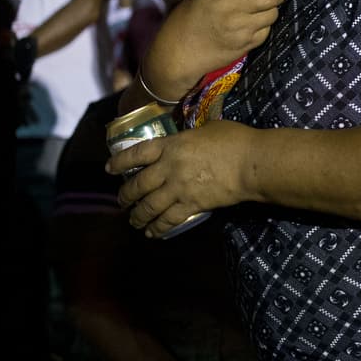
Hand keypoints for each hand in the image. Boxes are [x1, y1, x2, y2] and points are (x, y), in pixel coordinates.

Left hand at [112, 119, 256, 237]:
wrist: (251, 163)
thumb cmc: (234, 139)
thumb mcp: (207, 128)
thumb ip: (190, 135)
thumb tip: (188, 137)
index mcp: (171, 145)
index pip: (136, 154)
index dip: (119, 162)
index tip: (109, 169)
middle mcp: (168, 168)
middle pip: (138, 185)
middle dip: (125, 195)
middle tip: (121, 201)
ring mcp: (178, 188)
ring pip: (148, 206)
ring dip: (137, 215)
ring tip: (133, 220)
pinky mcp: (191, 205)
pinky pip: (168, 220)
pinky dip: (157, 228)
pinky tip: (151, 232)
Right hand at [141, 0, 288, 100]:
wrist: (177, 55)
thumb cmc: (185, 20)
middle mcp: (233, 9)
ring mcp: (242, 29)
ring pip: (273, 13)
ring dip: (270, 8)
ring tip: (257, 9)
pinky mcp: (246, 45)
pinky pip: (267, 31)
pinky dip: (264, 25)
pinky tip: (251, 25)